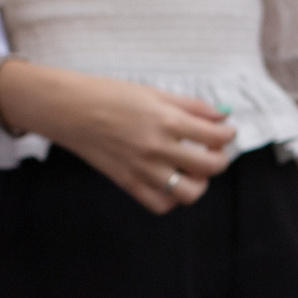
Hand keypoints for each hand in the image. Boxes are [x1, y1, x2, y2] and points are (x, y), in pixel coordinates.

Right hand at [1, 64, 234, 213]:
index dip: (228, 135)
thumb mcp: (154, 92)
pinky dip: (172, 199)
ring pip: (189, 193)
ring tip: (193, 172)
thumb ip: (191, 106)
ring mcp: (143, 169)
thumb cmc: (110, 95)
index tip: (226, 133)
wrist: (70, 109)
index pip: (214, 135)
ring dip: (200, 184)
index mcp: (166, 120)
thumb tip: (222, 115)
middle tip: (213, 151)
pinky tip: (171, 184)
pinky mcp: (128, 183)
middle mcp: (158, 147)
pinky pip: (160, 204)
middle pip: (209, 166)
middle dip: (220, 159)